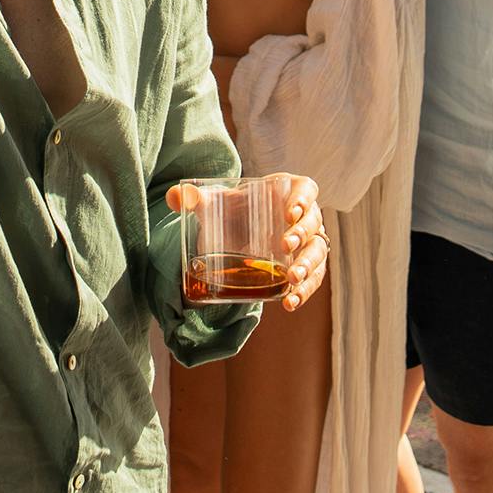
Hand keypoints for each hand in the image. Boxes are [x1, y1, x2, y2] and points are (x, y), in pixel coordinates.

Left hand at [165, 174, 330, 311]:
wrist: (237, 232)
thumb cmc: (234, 210)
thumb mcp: (215, 203)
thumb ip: (195, 199)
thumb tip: (174, 197)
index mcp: (288, 192)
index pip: (306, 189)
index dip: (304, 198)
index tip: (290, 211)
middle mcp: (304, 217)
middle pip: (313, 223)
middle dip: (302, 235)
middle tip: (285, 245)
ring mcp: (307, 243)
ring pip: (318, 253)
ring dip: (309, 266)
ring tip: (293, 279)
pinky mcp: (304, 267)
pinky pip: (313, 278)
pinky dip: (305, 291)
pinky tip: (290, 302)